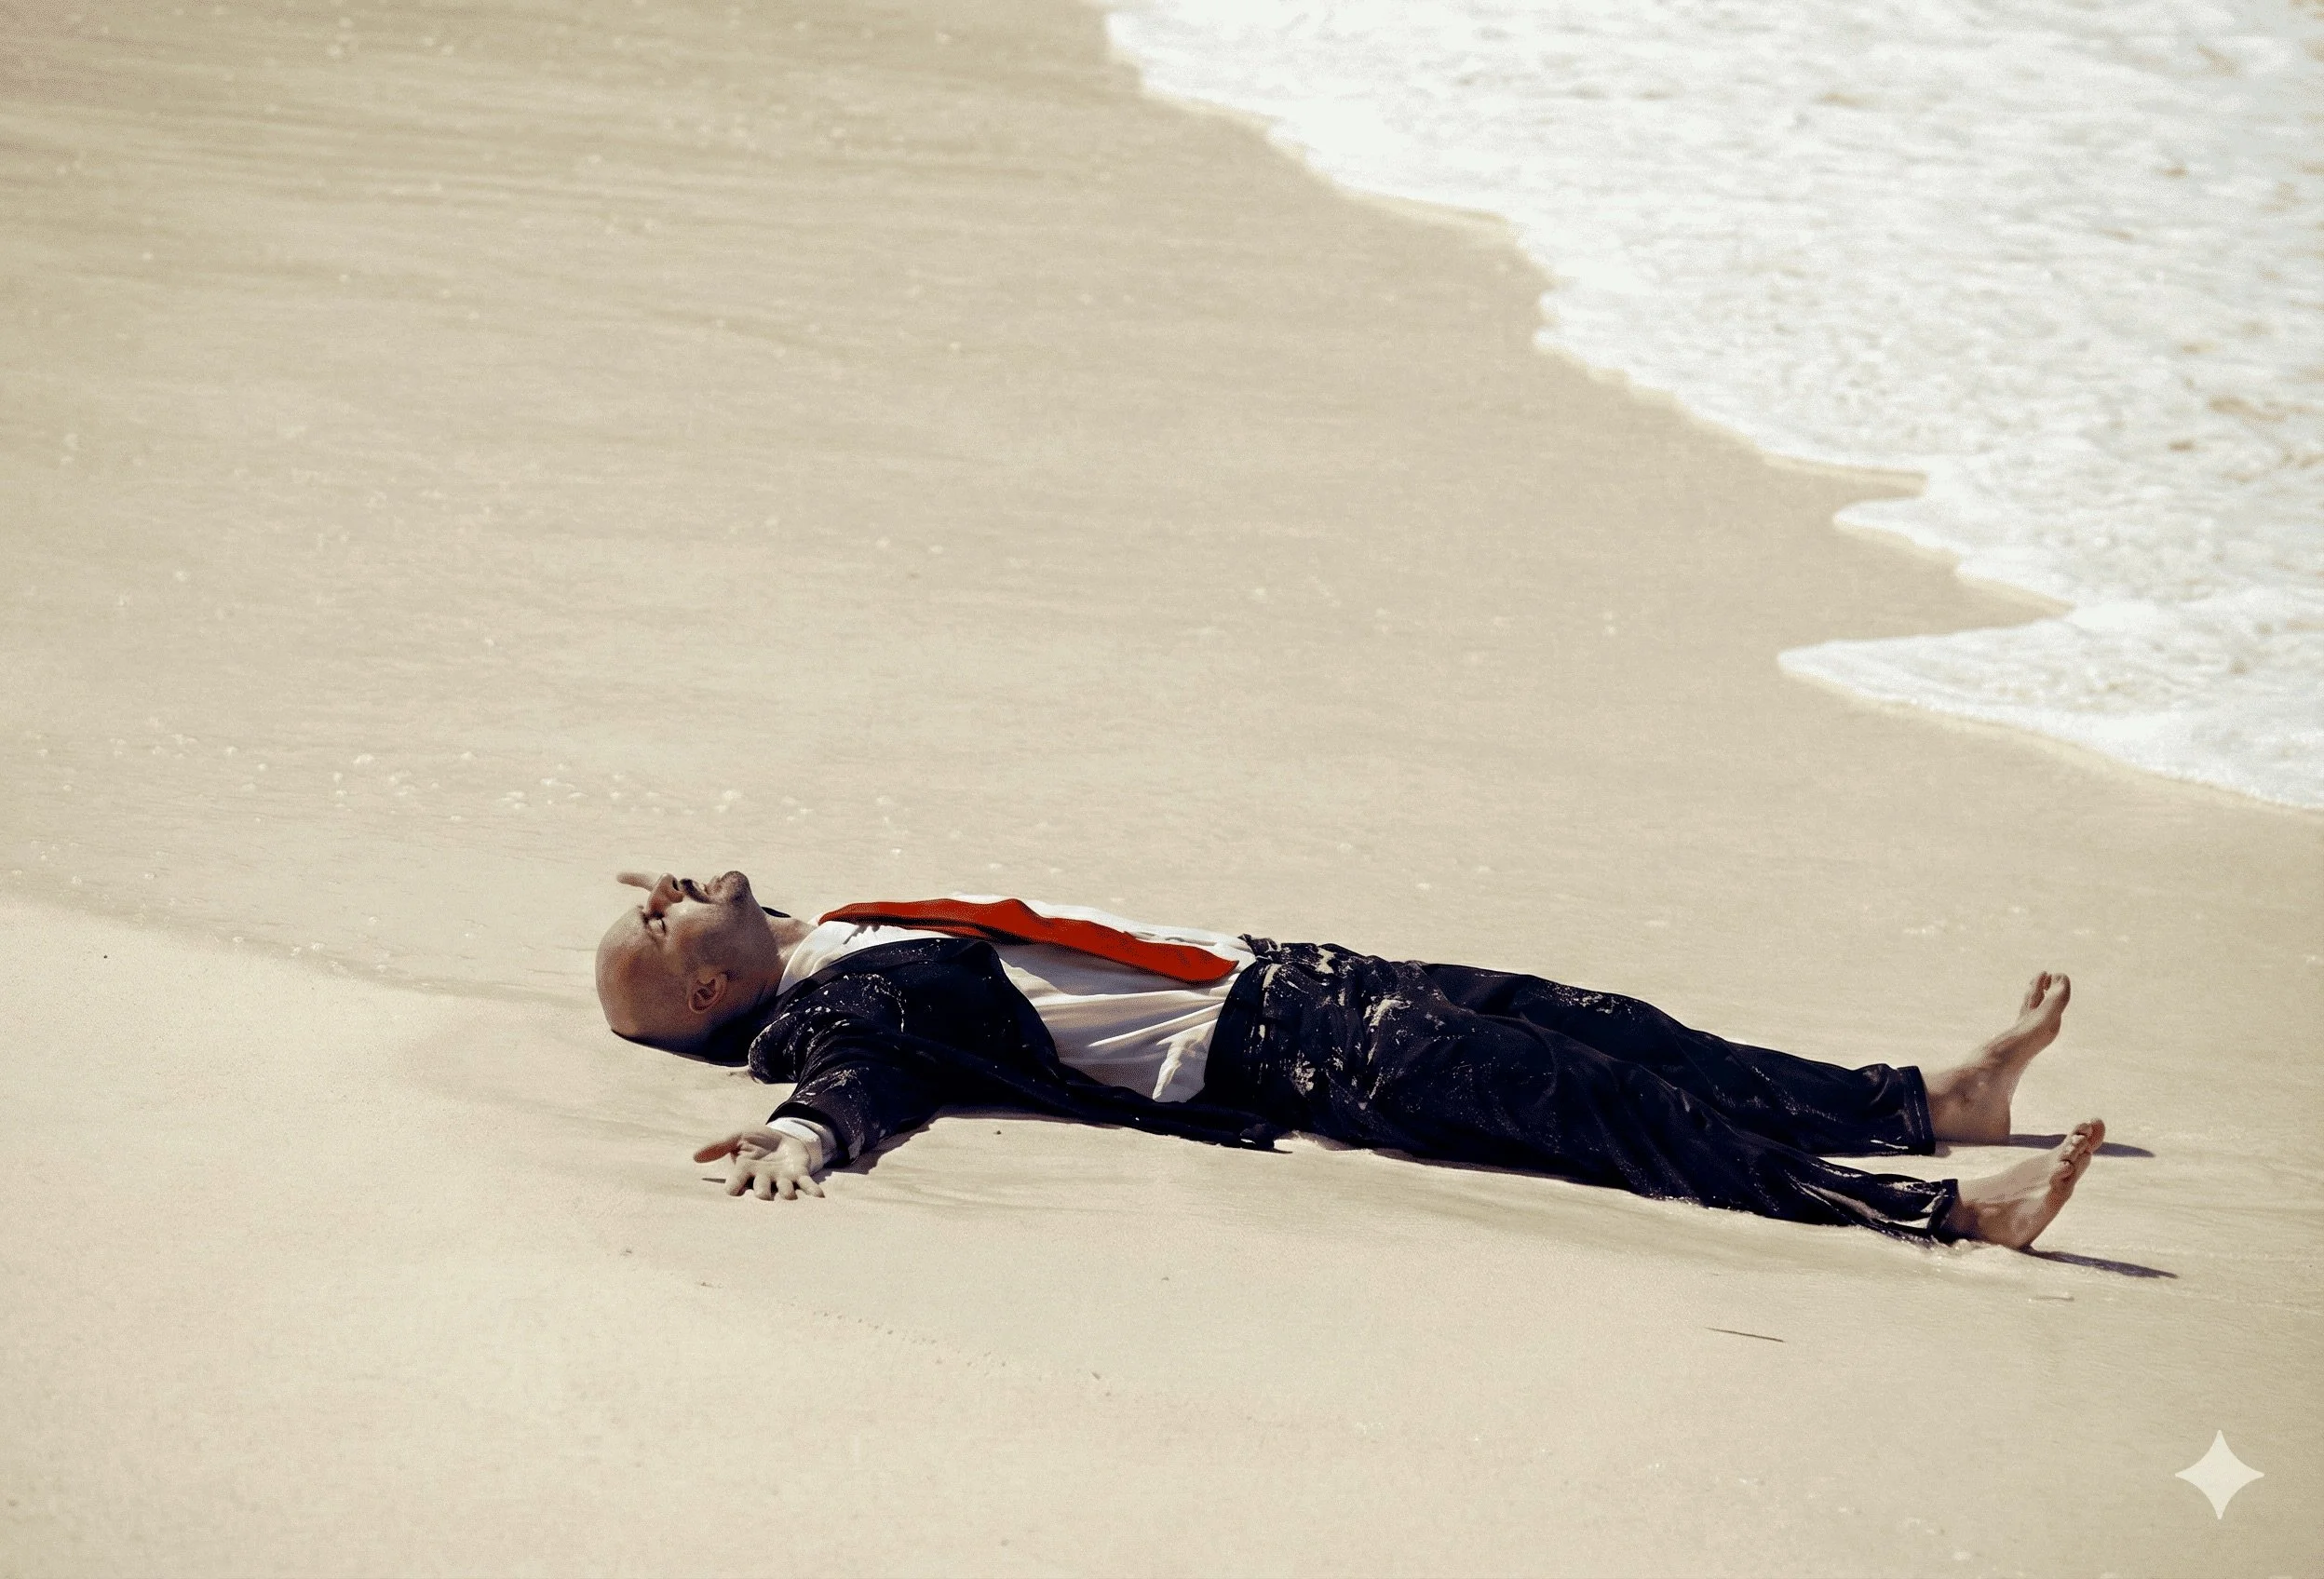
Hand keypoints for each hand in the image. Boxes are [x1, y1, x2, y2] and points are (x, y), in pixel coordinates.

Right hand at [693, 1129, 824, 1200]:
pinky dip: (812, 1191)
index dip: (734, 1186)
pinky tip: (818, 1196)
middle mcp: (763, 1179)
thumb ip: (718, 1145)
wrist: (781, 1137)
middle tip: (763, 1196)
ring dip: (786, 1192)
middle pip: (761, 1189)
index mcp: (746, 1170)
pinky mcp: (799, 1175)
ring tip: (788, 1195)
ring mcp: (782, 1179)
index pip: (737, 1181)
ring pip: (783, 1189)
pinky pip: (806, 1185)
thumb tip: (695, 1156)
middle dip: (762, 1192)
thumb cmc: (756, 1140)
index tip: (731, 1192)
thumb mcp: (738, 1136)